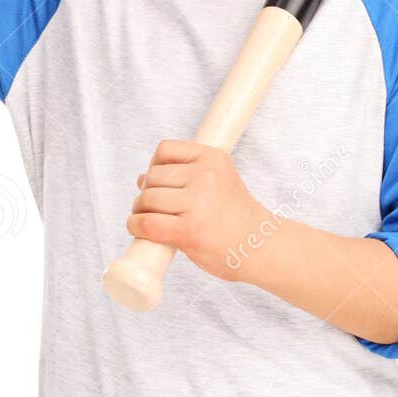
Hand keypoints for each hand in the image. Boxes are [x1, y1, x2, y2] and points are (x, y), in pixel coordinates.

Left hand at [127, 140, 272, 282]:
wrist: (261, 246)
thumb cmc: (236, 217)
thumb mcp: (220, 181)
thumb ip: (187, 175)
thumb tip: (141, 178)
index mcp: (213, 158)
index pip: (165, 149)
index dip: (154, 166)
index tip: (158, 183)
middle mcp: (206, 175)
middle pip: (153, 176)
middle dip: (146, 192)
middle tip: (153, 208)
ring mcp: (197, 202)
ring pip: (147, 199)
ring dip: (139, 210)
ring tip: (147, 219)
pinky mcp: (188, 230)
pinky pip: (147, 223)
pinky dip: (136, 226)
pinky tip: (139, 230)